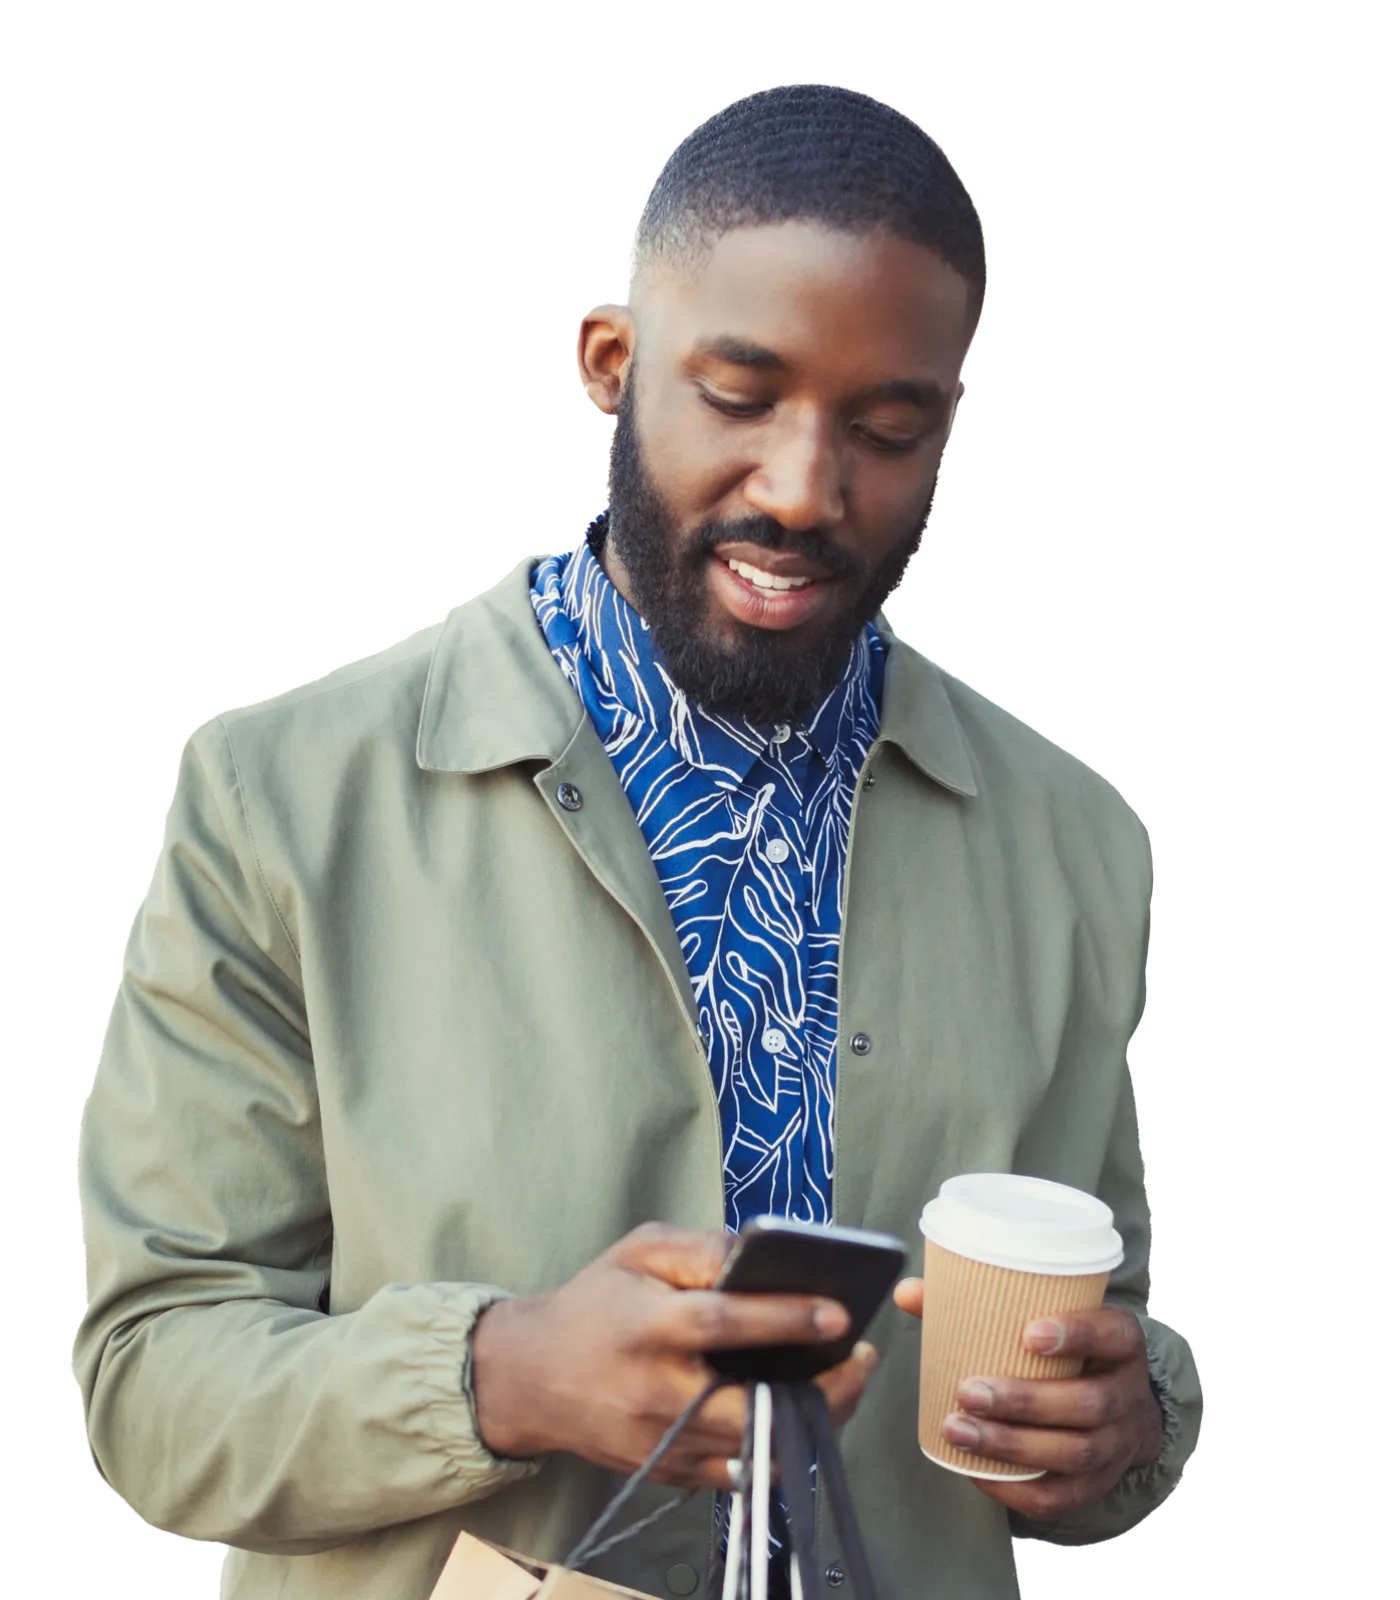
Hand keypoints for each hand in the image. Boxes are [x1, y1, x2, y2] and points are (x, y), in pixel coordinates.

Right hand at [473, 1223, 879, 1492]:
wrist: (531, 1377)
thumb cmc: (595, 1302)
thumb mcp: (638, 1252)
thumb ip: (699, 1249)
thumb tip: (760, 1254)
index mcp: (648, 1325)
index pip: (724, 1323)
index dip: (785, 1319)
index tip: (838, 1314)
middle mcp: (654, 1392)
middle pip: (752, 1406)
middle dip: (821, 1390)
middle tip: (861, 1362)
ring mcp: (660, 1443)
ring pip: (754, 1448)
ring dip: (810, 1419)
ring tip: (841, 1384)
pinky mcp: (665, 1473)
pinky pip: (737, 1474)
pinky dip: (775, 1448)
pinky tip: (798, 1414)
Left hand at [893, 1278, 1161, 1519]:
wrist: (1119, 1404)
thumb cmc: (1068, 1350)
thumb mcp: (1049, 1315)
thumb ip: (979, 1301)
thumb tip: (908, 1292)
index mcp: (1122, 1342)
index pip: (1112, 1334)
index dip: (1077, 1334)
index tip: (1029, 1333)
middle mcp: (1127, 1394)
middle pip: (1089, 1404)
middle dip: (1026, 1401)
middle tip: (968, 1392)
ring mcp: (1118, 1444)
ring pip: (1075, 1452)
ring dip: (1013, 1445)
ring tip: (959, 1431)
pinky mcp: (1098, 1483)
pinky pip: (1063, 1496)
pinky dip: (1018, 1488)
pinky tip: (976, 1471)